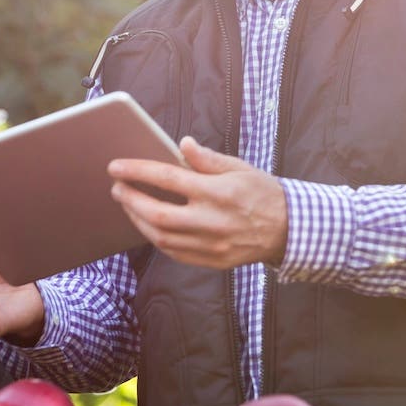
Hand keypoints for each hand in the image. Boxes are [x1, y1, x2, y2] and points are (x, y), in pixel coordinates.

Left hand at [108, 136, 288, 268]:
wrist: (288, 230)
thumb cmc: (263, 193)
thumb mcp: (240, 168)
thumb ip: (208, 159)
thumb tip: (182, 145)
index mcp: (218, 192)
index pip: (168, 179)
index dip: (138, 171)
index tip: (116, 167)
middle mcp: (212, 220)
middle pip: (157, 213)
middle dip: (130, 199)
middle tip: (117, 187)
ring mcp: (211, 244)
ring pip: (161, 237)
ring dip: (138, 220)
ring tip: (128, 205)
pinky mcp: (211, 260)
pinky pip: (174, 252)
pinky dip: (156, 238)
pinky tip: (149, 225)